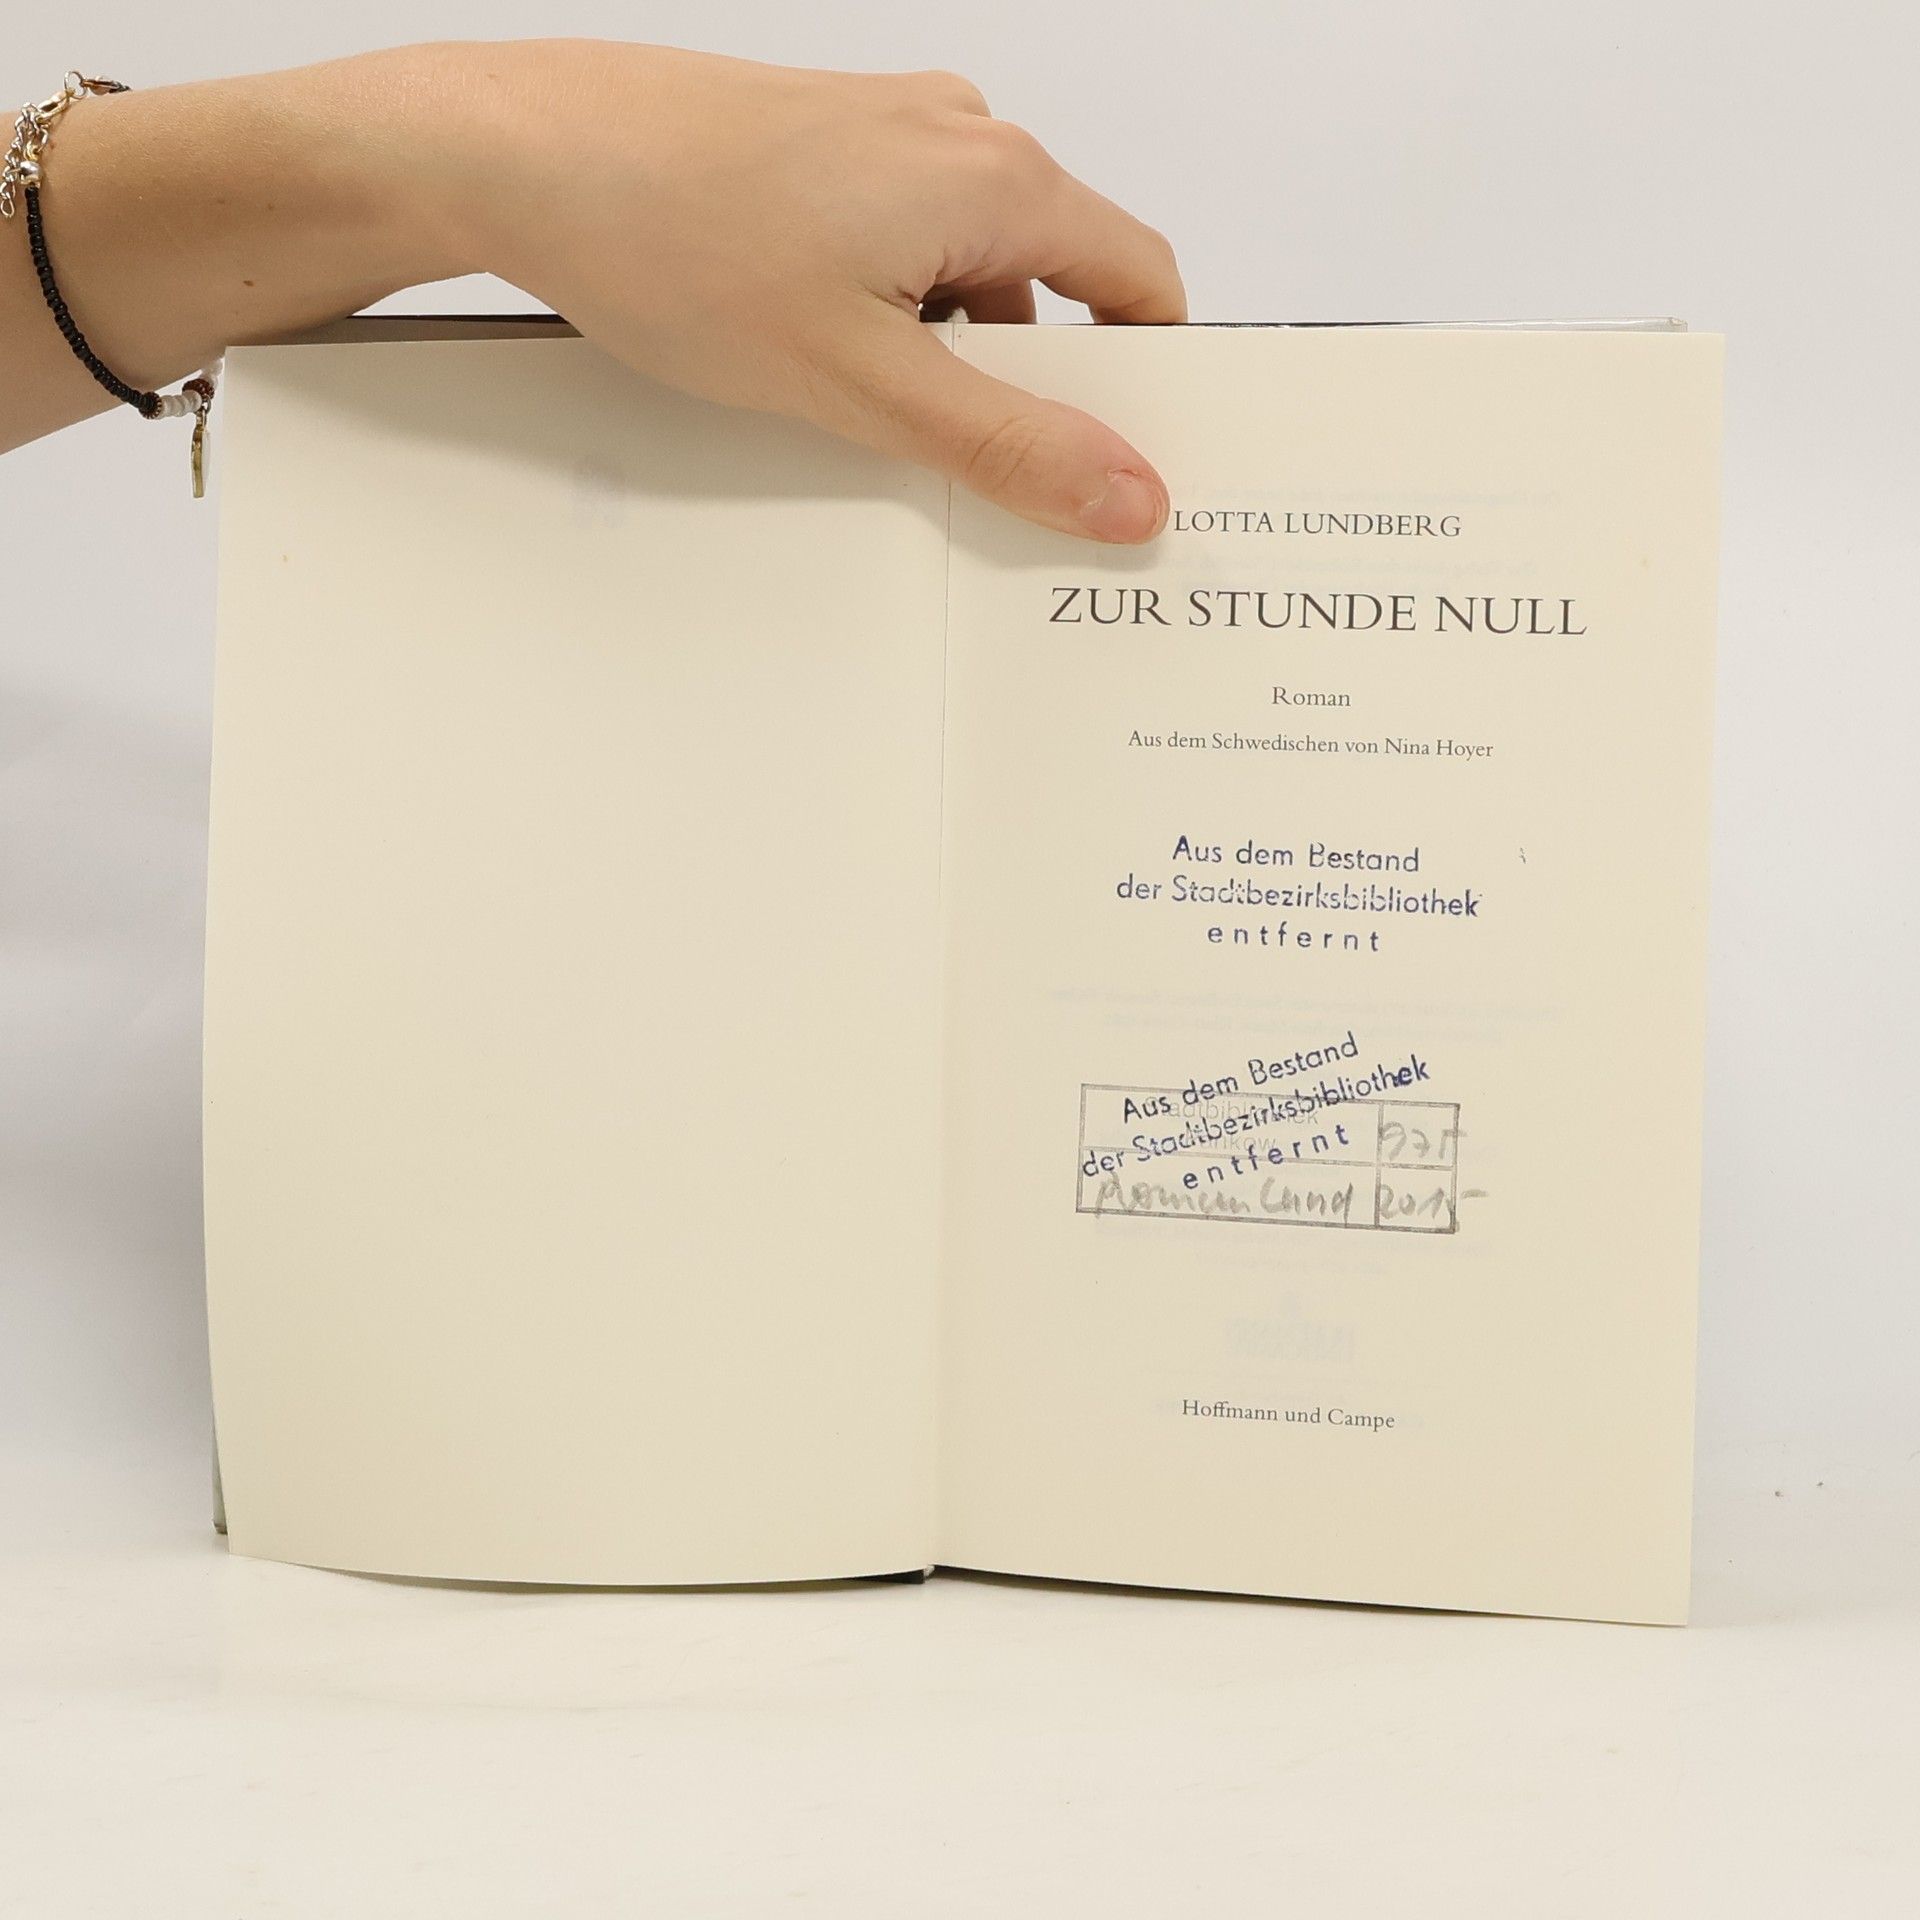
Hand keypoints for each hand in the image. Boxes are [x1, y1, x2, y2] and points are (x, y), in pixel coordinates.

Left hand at [406, 41, 1185, 540]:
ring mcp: (887, 136)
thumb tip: (1126, 489)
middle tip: (988, 466)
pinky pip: (906, 248)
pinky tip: (829, 362)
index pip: (1142, 281)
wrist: (523, 158)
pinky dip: (897, 316)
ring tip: (875, 416)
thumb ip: (1007, 442)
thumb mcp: (864, 381)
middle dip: (1038, 382)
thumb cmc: (671, 236)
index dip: (1151, 378)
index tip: (1127, 457)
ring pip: (975, 270)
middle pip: (1061, 279)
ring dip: (953, 355)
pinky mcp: (827, 153)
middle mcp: (957, 136)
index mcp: (998, 178)